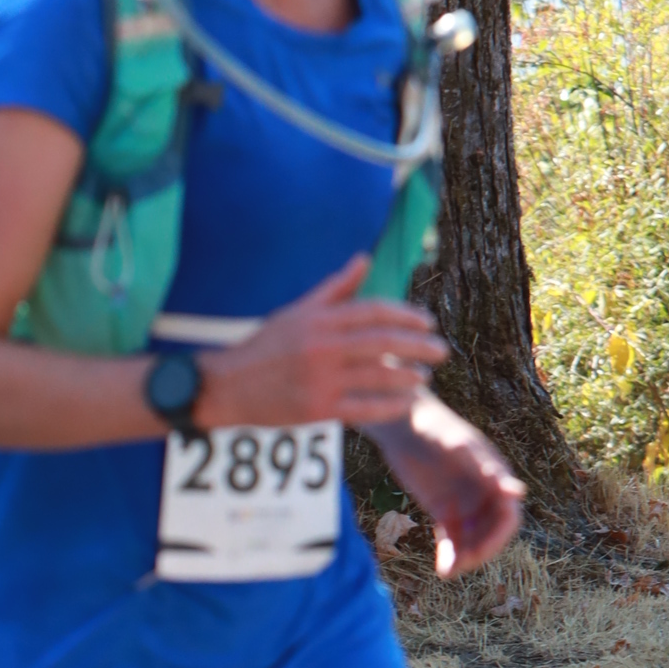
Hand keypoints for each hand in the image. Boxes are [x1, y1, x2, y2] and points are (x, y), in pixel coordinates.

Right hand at [199, 256, 446, 430]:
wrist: (227, 386)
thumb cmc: (264, 347)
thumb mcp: (297, 311)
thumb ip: (334, 288)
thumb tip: (363, 259)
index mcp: (319, 319)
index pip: (373, 312)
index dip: (405, 316)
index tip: (426, 322)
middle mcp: (322, 347)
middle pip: (382, 342)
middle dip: (417, 346)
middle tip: (441, 350)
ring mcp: (320, 379)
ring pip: (376, 376)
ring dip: (407, 376)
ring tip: (426, 377)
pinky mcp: (317, 409)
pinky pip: (363, 407)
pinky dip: (389, 406)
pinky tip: (406, 404)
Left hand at [370, 394, 524, 578]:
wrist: (403, 424)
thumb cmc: (435, 428)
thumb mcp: (459, 448)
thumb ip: (486, 470)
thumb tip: (518, 493)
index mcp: (495, 477)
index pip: (508, 515)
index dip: (499, 536)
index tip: (480, 551)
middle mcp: (484, 492)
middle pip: (492, 532)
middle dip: (480, 550)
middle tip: (461, 564)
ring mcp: (464, 503)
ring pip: (472, 539)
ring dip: (465, 557)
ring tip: (448, 571)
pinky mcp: (444, 510)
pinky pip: (452, 539)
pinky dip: (450, 555)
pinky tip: (443, 570)